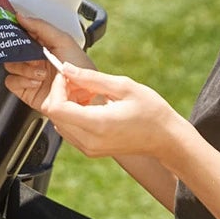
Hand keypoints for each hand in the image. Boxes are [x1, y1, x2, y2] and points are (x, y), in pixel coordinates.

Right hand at [1, 15, 92, 111]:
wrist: (84, 98)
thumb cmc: (81, 70)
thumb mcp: (64, 42)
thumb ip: (42, 27)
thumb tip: (21, 16)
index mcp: (43, 45)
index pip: (23, 33)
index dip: (16, 29)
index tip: (12, 26)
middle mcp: (35, 59)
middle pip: (12, 50)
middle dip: (19, 52)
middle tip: (30, 56)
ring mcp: (29, 74)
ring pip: (10, 65)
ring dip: (24, 69)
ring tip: (41, 73)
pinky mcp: (24, 89)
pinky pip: (10, 81)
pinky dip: (21, 81)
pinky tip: (36, 82)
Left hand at [18, 54, 185, 160]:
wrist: (165, 139)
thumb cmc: (151, 112)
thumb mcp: (124, 87)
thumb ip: (91, 78)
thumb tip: (66, 68)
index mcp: (97, 124)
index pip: (56, 107)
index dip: (57, 88)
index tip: (67, 76)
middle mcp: (88, 140)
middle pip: (54, 115)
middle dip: (60, 94)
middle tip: (79, 82)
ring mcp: (87, 148)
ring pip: (58, 122)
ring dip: (66, 103)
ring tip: (88, 93)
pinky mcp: (89, 150)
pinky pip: (68, 129)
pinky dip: (72, 114)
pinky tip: (90, 105)